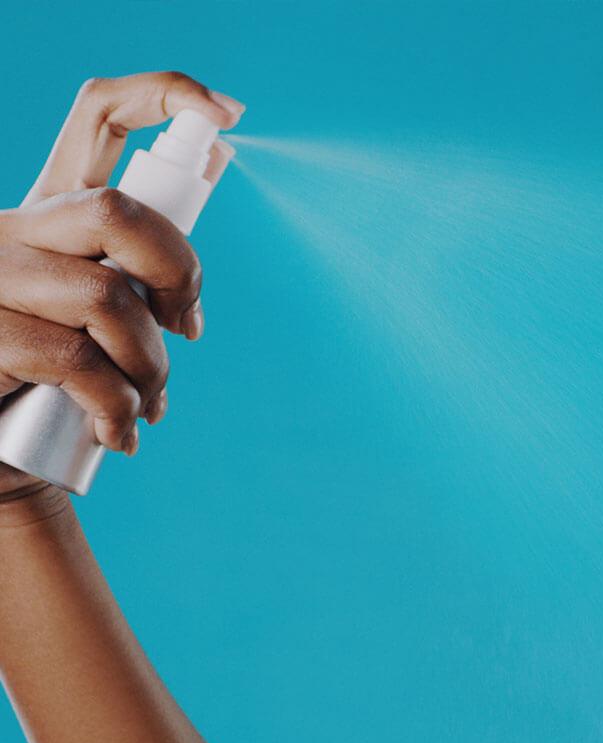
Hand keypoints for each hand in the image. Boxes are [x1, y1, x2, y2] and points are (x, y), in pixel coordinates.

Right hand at [0, 71, 242, 499]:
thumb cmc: (53, 375)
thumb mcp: (96, 312)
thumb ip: (135, 268)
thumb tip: (205, 210)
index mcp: (50, 209)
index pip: (98, 114)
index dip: (164, 95)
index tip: (226, 113)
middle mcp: (13, 227)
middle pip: (117, 211)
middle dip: (178, 275)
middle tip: (187, 329)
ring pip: (111, 301)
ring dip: (151, 368)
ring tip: (146, 405)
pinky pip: (84, 367)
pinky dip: (119, 409)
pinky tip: (117, 433)